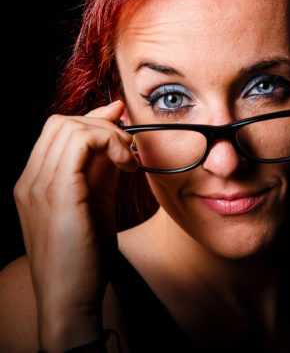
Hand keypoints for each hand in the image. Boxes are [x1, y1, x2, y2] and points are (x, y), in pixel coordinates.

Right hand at [13, 101, 136, 350]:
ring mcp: (38, 184)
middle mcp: (31, 179)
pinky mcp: (57, 192)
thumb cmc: (85, 254)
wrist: (70, 297)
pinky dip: (109, 143)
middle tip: (128, 145)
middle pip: (62, 122)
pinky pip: (80, 142)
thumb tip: (116, 140)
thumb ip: (101, 169)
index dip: (93, 121)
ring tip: (128, 158)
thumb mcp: (95, 201)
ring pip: (70, 126)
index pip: (58, 130)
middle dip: (102, 125)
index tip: (121, 124)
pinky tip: (126, 164)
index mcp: (37, 181)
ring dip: (108, 134)